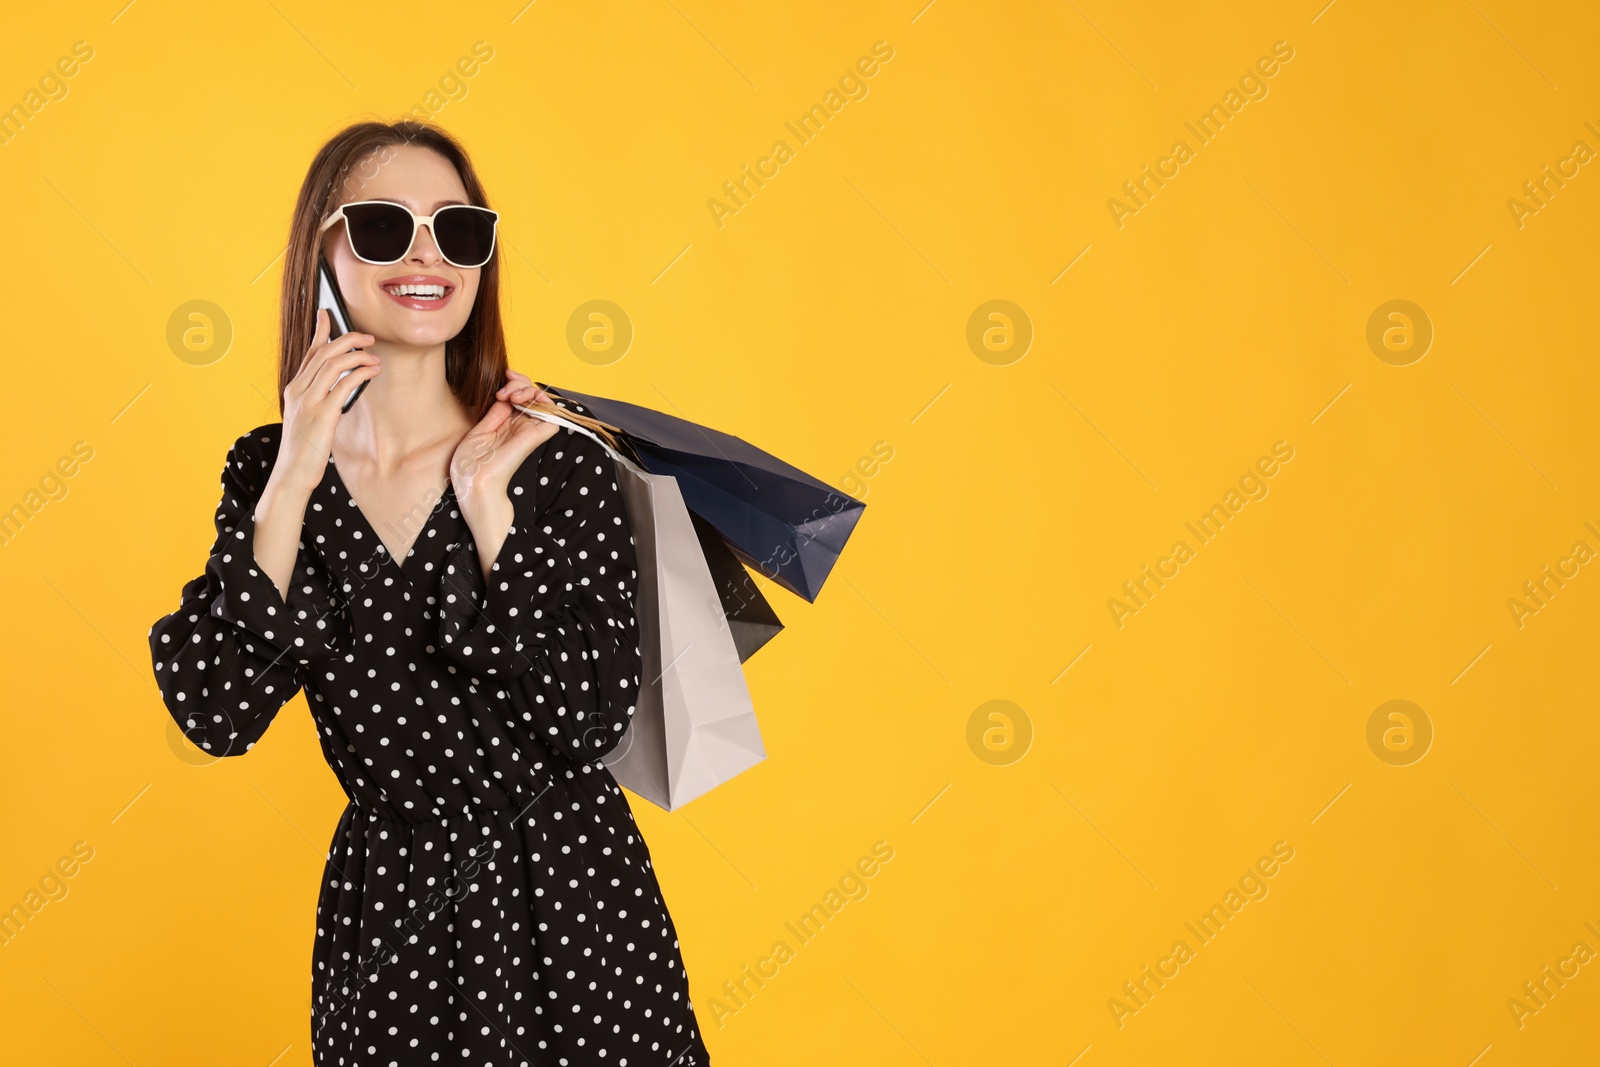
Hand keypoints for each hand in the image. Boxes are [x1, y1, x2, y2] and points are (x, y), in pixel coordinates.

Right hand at [274, 308, 377, 492]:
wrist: (292, 474)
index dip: (320, 332)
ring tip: (374, 357)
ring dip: (357, 356)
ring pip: (332, 364)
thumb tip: (344, 384)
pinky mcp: (322, 415)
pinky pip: (343, 385)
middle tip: (367, 337)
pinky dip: (360, 374)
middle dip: (347, 339)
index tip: (328, 314)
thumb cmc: (304, 449)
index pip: (308, 353)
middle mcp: (298, 391)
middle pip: (323, 353)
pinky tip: (373, 372)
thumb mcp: (308, 418)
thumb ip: (320, 399)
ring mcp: (308, 402)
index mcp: (294, 389)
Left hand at [449, 368, 561, 513]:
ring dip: (529, 389)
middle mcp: (521, 427)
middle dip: (520, 383)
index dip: (516, 382)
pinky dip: (544, 403)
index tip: (503, 377)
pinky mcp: (534, 437)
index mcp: (508, 426)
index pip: (521, 397)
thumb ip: (496, 414)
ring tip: (510, 394)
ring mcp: (529, 432)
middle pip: (533, 396)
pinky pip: (553, 418)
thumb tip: (506, 397)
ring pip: (544, 402)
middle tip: (503, 390)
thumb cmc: (471, 464)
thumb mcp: (479, 431)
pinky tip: (521, 400)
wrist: (472, 482)